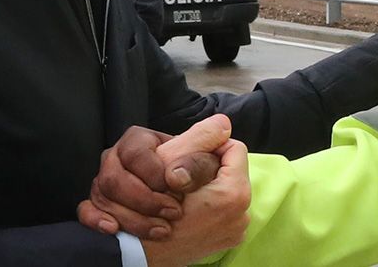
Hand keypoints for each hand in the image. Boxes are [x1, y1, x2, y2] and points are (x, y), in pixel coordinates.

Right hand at [77, 115, 230, 238]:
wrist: (162, 228)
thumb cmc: (182, 185)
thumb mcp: (196, 163)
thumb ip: (205, 144)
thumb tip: (223, 124)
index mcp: (138, 143)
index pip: (137, 153)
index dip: (157, 172)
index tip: (176, 186)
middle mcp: (115, 160)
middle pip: (115, 177)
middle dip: (147, 200)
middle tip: (175, 213)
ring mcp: (102, 186)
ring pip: (102, 194)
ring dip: (134, 217)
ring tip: (163, 230)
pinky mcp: (96, 209)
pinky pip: (86, 211)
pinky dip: (100, 220)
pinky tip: (115, 229)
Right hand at [140, 138, 251, 266]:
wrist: (135, 254)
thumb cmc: (148, 208)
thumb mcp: (169, 162)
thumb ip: (199, 139)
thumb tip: (223, 123)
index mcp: (234, 193)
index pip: (234, 149)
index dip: (210, 147)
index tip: (190, 156)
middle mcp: (242, 216)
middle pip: (231, 172)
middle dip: (209, 169)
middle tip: (184, 176)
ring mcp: (235, 231)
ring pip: (226, 191)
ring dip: (209, 188)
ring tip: (185, 194)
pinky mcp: (226, 242)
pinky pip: (223, 212)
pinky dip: (208, 208)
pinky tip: (189, 211)